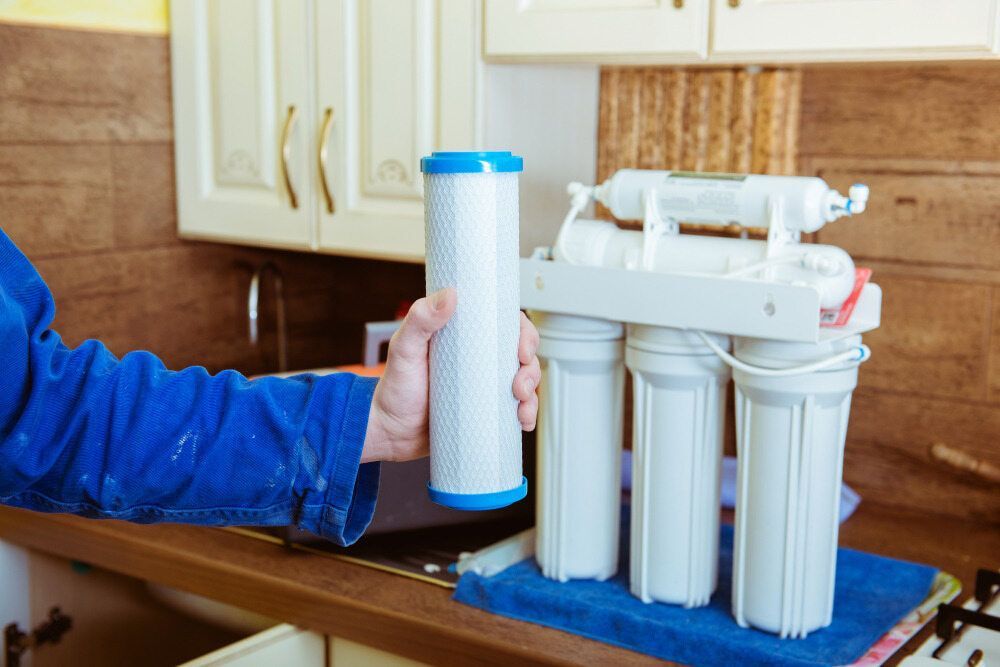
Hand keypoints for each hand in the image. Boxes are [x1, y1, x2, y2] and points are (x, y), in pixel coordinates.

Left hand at [362, 287, 540, 462]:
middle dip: (531, 368)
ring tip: (520, 407)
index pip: (504, 324)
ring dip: (532, 393)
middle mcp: (478, 359)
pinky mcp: (485, 411)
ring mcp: (484, 385)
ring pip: (524, 382)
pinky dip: (527, 414)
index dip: (523, 333)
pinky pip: (515, 409)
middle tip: (519, 385)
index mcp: (464, 337)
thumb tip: (449, 295)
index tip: (522, 350)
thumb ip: (420, 320)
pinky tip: (523, 421)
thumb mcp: (404, 350)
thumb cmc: (393, 388)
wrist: (389, 433)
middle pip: (521, 354)